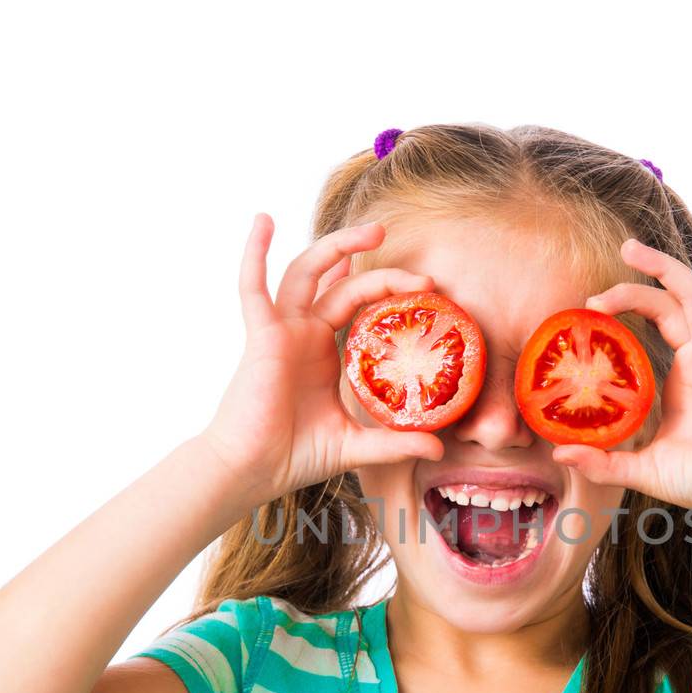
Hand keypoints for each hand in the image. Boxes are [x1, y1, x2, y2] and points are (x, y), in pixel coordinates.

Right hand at [199, 214, 444, 499]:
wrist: (253, 471)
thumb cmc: (294, 456)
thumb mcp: (355, 445)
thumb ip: (394, 442)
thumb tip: (439, 446)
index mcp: (325, 351)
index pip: (359, 304)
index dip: (388, 290)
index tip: (426, 289)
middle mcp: (304, 333)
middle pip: (340, 282)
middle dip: (373, 263)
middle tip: (412, 260)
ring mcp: (282, 331)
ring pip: (306, 272)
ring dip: (335, 246)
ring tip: (372, 231)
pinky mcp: (261, 336)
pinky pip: (252, 287)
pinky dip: (254, 253)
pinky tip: (264, 222)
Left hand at [556, 238, 691, 526]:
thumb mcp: (642, 468)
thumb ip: (601, 460)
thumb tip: (558, 451)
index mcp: (681, 377)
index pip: (653, 326)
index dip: (626, 308)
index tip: (591, 307)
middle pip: (670, 301)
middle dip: (644, 274)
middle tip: (618, 253)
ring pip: (690, 296)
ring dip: (664, 267)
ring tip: (632, 248)